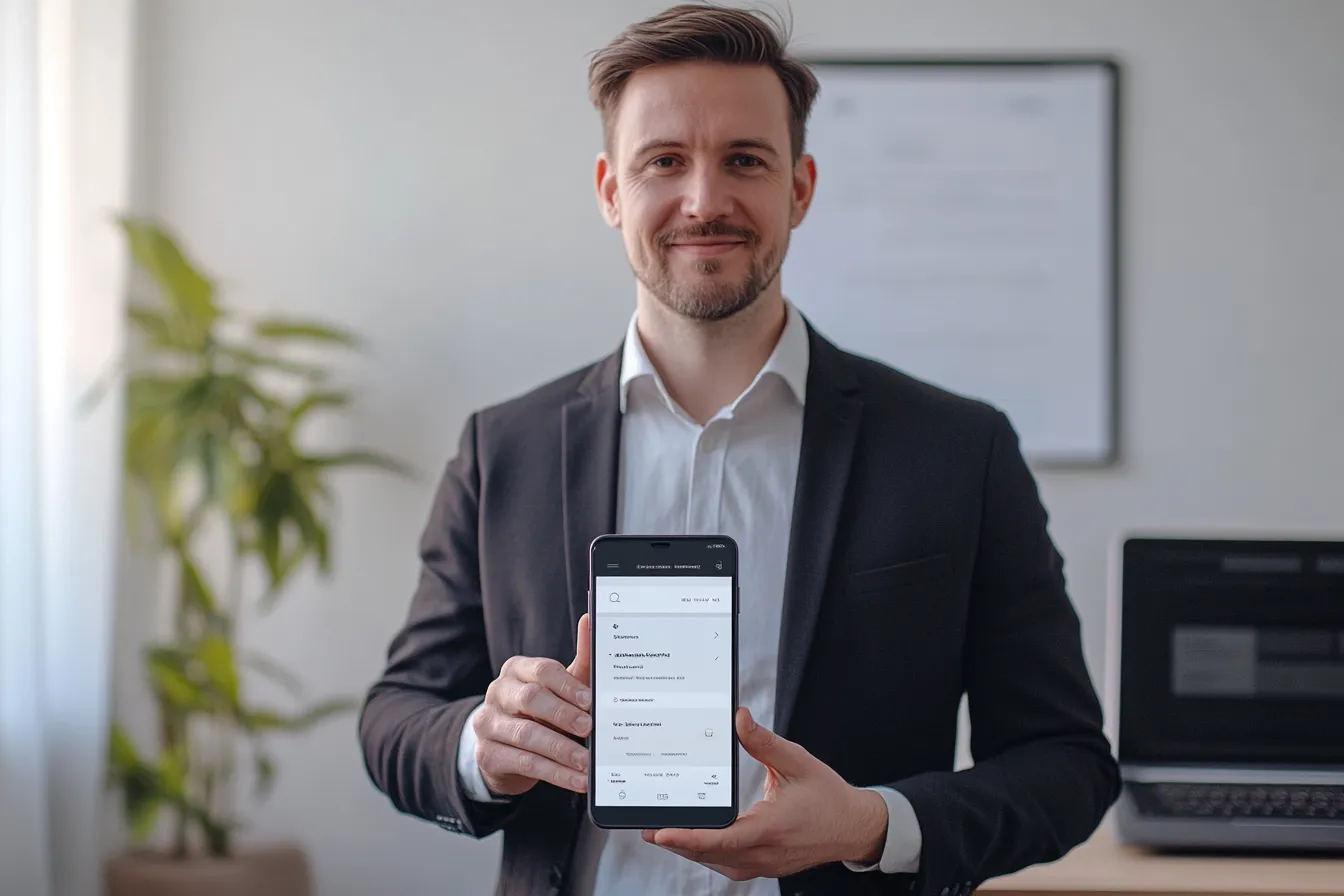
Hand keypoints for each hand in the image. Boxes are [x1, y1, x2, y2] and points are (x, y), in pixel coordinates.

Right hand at [472, 613, 592, 795]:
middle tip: (589, 729)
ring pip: (526, 736)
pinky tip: (575, 780)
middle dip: (562, 715)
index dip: (566, 685)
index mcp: (516, 670)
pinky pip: (524, 764)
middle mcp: (497, 693)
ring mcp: (487, 724)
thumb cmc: (541, 711)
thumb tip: (590, 619)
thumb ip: (579, 660)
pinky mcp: (487, 755)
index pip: (541, 671)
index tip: (590, 700)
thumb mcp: (561, 688)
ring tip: (587, 764)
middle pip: (530, 699)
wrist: (506, 748)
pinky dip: (554, 774)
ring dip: (561, 751)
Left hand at [643, 707, 888, 880]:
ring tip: (665, 834)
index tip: (663, 833)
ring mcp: (766, 864)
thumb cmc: (828, 795)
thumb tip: (739, 718)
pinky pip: (730, 866)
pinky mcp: (766, 867)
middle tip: (649, 828)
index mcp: (773, 827)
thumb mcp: (799, 761)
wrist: (854, 827)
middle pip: (712, 854)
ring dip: (691, 851)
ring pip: (718, 863)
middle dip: (678, 843)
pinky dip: (710, 855)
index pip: (724, 838)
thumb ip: (765, 742)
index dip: (691, 838)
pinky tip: (696, 842)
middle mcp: (767, 852)